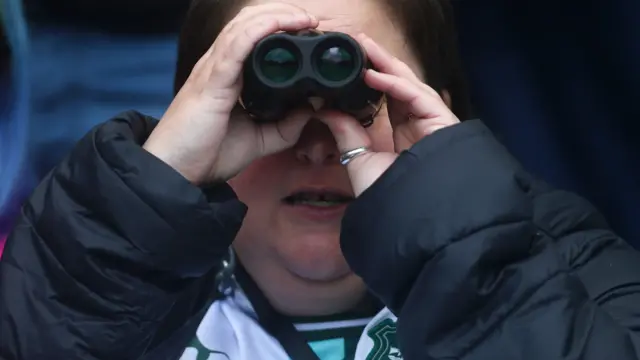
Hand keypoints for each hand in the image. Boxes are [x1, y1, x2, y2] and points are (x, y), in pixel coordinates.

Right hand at [143, 4, 318, 184]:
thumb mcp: (258, 140)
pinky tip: (281, 24)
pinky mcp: (211, 81)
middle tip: (311, 21)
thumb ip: (285, 126)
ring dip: (277, 16)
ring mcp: (212, 70)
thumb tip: (312, 108)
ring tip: (304, 18)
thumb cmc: (206, 155)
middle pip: (248, 21)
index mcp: (226, 75)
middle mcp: (217, 65)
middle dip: (281, 13)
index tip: (308, 31)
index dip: (278, 25)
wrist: (175, 173)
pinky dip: (261, 29)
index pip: (251, 35)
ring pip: (244, 25)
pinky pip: (237, 44)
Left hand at [318, 34, 459, 196]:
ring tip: (365, 47)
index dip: (372, 78)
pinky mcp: (442, 121)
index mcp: (403, 135)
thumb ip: (346, 133)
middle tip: (359, 43)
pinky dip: (395, 83)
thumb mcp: (358, 159)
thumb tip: (324, 110)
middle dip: (380, 62)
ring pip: (409, 84)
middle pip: (400, 86)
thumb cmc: (387, 196)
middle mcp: (419, 126)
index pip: (389, 98)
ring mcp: (432, 122)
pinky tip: (373, 73)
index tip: (353, 63)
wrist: (409, 216)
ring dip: (387, 64)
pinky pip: (417, 95)